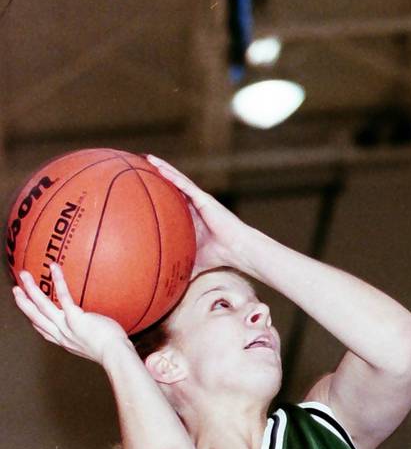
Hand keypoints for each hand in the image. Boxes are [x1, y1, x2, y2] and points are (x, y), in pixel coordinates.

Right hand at [12, 264, 129, 366]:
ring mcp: (67, 328)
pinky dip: (58, 281)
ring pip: (42, 307)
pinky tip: (54, 267)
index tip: (29, 315)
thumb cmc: (116, 352)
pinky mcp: (75, 319)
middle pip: (37, 318)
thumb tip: (106, 329)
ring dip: (31, 290)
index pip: (46, 333)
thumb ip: (98, 335)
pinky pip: (63, 296)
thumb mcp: (102, 344)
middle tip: (15, 290)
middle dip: (24, 304)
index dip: (36, 323)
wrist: (117, 356)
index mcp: (68, 342)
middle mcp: (63, 336)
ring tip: (23, 275)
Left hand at [146, 155, 255, 275]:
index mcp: (189, 217)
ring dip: (162, 168)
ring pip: (176, 179)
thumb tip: (165, 290)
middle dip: (156, 175)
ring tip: (145, 158)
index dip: (157, 192)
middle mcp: (192, 205)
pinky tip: (158, 166)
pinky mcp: (203, 198)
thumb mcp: (192, 262)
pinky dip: (171, 175)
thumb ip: (179, 269)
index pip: (170, 200)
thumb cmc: (218, 257)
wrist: (237, 250)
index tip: (139, 186)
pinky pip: (185, 184)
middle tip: (136, 165)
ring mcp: (198, 200)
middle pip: (171, 185)